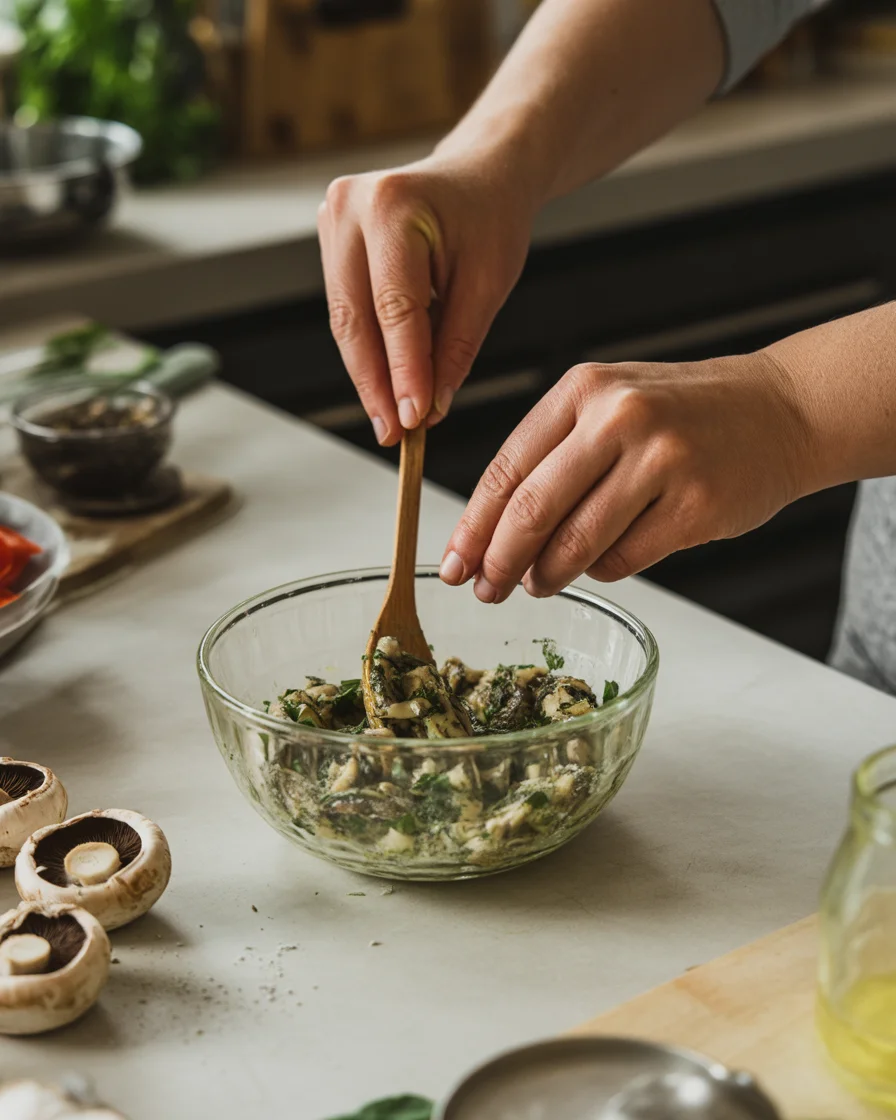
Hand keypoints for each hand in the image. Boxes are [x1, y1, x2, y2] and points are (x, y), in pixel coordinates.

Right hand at [318, 155, 532, 444]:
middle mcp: (350, 206)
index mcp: (393, 204)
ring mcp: (332, 219)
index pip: (395, 307)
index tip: (413, 419)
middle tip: (393, 433)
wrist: (480, 173)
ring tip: (390, 420)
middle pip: (355, 318)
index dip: (402, 369)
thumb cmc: (490, 217)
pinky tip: (384, 385)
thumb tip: (431, 408)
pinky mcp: (330, 238)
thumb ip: (457, 346)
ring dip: (367, 374)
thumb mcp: (489, 282)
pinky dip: (367, 350)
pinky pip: (346, 309)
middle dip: (376, 383)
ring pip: (345, 320)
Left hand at [439, 353, 812, 600]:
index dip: (473, 526)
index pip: (507, 469)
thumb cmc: (680, 415)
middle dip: (499, 562)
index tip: (454, 566)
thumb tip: (492, 538)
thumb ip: (551, 458)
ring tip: (537, 584)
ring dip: (546, 576)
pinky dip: (601, 571)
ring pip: (576, 544)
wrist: (780, 410)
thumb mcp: (608, 405)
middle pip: (533, 511)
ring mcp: (662, 461)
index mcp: (584, 390)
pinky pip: (624, 560)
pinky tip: (599, 563)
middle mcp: (620, 418)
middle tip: (486, 591)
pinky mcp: (697, 506)